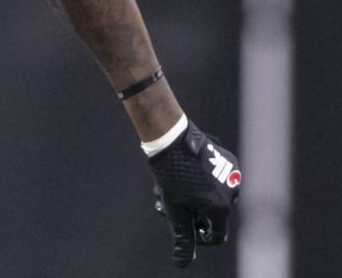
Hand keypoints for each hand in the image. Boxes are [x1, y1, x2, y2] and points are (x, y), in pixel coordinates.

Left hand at [148, 120, 241, 267]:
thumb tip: (182, 262)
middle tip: (167, 203)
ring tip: (171, 187)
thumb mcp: (174, 208)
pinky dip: (203, 181)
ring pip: (213, 196)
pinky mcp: (229, 159)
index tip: (184, 227)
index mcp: (221, 207)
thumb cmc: (171, 174)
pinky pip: (218, 178)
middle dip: (191, 213)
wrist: (171, 137)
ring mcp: (233, 174)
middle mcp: (232, 192)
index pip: (216, 235)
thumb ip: (182, 236)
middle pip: (212, 214)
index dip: (199, 236)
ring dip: (194, 197)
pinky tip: (185, 172)